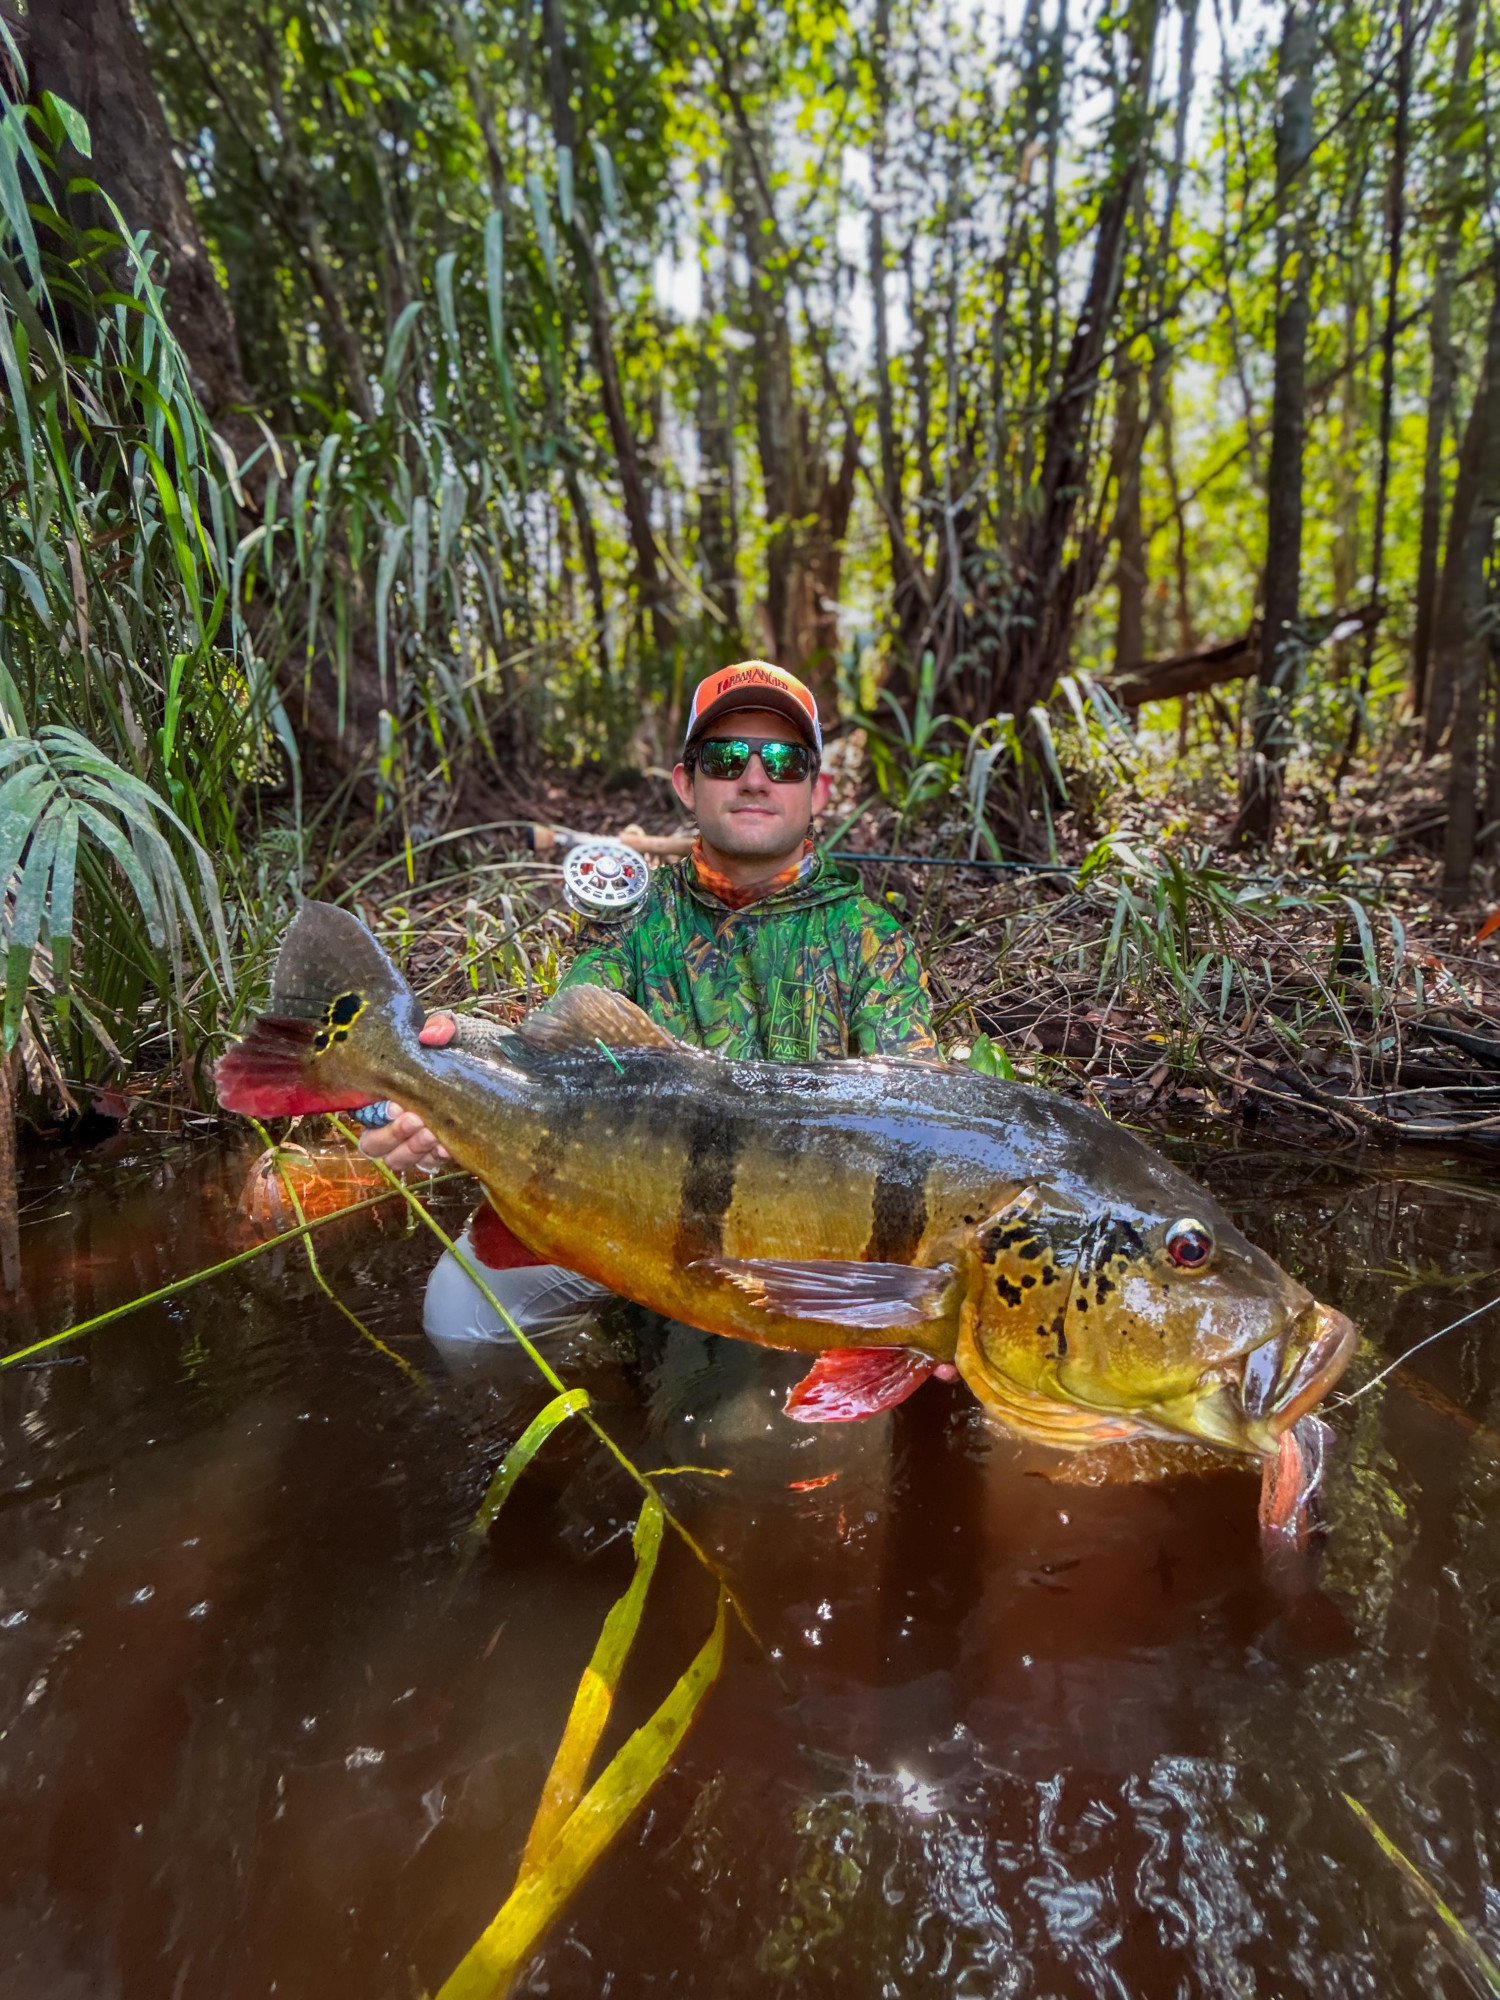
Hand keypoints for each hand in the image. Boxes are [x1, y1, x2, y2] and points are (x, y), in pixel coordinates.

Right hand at [356, 1012, 457, 1171]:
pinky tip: (447, 1145)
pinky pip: (427, 1165)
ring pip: (396, 1159)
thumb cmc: (467, 1045)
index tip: (396, 1104)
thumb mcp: (455, 1031)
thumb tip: (429, 1036)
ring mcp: (414, 1138)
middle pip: (373, 1143)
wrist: (501, 1065)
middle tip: (416, 1119)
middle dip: (392, 1134)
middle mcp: (392, 1119)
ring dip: (412, 1150)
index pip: (362, 1110)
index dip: (373, 1113)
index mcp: (385, 1089)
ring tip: (433, 1133)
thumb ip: (442, 1026)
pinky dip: (434, 1158)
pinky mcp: (436, 1151)